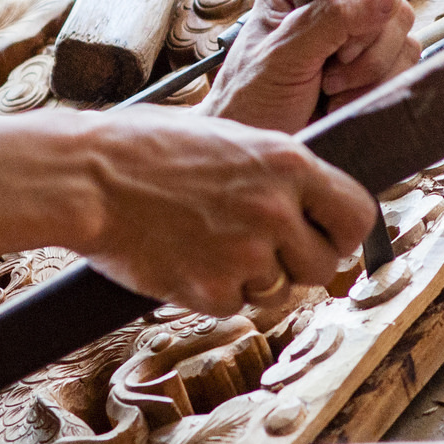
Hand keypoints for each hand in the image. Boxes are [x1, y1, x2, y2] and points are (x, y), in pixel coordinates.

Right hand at [77, 107, 375, 314]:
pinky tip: (184, 260)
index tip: (326, 235)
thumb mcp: (226, 137)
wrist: (86, 177)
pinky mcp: (211, 291)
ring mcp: (245, 254)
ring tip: (209, 246)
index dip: (343, 232)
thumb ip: (271, 170)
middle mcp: (276, 210)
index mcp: (286, 162)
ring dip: (253, 280)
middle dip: (297, 264)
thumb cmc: (143, 147)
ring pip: (279, 291)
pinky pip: (234, 306)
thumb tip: (303, 195)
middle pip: (323, 264)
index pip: (357, 214)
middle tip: (261, 249)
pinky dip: (214, 294)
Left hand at [201, 0, 419, 133]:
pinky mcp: (373, 69)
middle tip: (327, 74)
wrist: (257, 147)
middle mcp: (332, 4)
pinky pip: (406, 66)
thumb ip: (330, 19)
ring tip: (330, 91)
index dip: (362, 1)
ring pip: (403, 36)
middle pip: (391, 4)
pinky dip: (378, 90)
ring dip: (370, 74)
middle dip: (365, 48)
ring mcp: (356, 38)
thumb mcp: (282, 56)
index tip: (338, 42)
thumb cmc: (251, 101)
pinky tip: (343, 102)